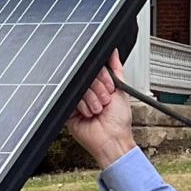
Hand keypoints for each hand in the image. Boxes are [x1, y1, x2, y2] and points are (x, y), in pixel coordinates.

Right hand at [65, 50, 135, 168]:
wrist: (112, 139)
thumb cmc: (119, 121)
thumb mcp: (121, 90)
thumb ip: (116, 69)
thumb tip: (114, 52)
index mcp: (101, 86)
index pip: (96, 70)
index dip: (103, 77)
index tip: (110, 88)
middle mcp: (89, 92)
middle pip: (87, 77)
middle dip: (99, 90)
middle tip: (106, 101)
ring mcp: (79, 100)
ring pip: (80, 87)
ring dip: (92, 100)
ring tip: (98, 110)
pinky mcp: (69, 110)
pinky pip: (72, 98)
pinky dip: (83, 106)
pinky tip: (89, 114)